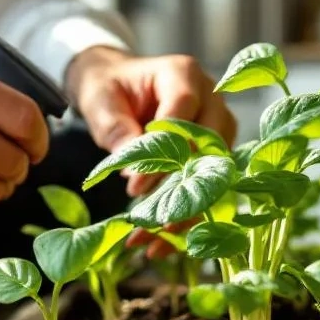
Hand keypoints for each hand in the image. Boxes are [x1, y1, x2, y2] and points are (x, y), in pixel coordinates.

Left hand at [66, 48, 236, 257]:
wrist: (117, 84)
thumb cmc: (108, 87)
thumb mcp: (100, 101)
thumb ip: (116, 129)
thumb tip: (134, 172)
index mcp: (183, 75)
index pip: (182, 118)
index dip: (163, 156)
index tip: (134, 188)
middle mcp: (211, 98)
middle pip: (210, 149)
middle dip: (182, 190)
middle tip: (152, 223)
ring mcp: (219, 126)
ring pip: (215, 175)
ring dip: (187, 212)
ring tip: (153, 244)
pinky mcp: (215, 153)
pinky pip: (209, 187)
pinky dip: (186, 217)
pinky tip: (161, 244)